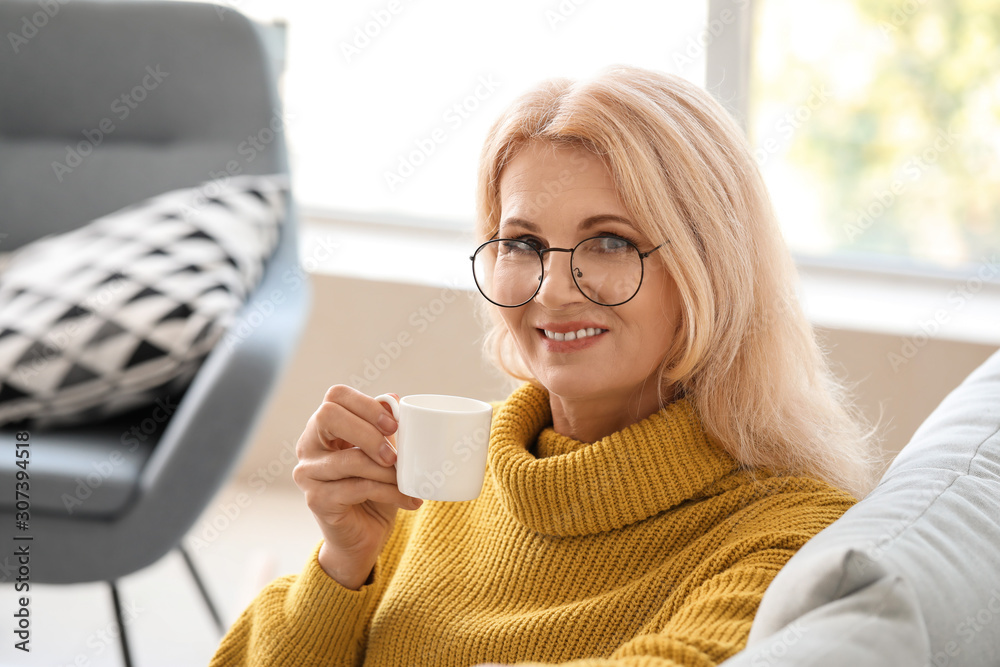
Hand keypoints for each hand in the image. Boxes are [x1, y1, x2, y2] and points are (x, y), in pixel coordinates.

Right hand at [292, 385, 421, 588]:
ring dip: (387, 471)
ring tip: (408, 482)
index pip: (335, 396)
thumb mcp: (383, 454)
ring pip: (350, 459)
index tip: (394, 425)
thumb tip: (393, 399)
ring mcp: (308, 473)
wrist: (365, 535)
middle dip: (369, 432)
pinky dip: (389, 492)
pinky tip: (409, 500)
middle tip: (395, 454)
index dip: (366, 404)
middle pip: (329, 416)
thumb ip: (384, 428)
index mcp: (323, 427)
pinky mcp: (316, 499)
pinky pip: (357, 488)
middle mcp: (308, 445)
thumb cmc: (375, 488)